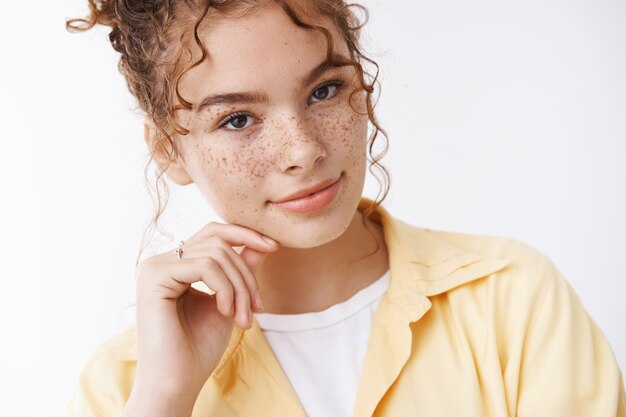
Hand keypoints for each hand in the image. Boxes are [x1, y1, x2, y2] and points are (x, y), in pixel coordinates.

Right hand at [130, 222, 278, 404]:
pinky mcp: (154, 277)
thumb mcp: (229, 301)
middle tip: (257, 307)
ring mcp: (154, 267)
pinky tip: (225, 313)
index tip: (274, 246)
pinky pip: (206, 266)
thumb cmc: (199, 349)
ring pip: (216, 253)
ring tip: (243, 317)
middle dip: (246, 273)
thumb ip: (241, 270)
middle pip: (218, 241)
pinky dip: (225, 288)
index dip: (245, 234)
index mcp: (174, 264)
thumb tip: (264, 243)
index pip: (213, 233)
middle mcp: (160, 261)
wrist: (177, 383)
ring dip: (240, 286)